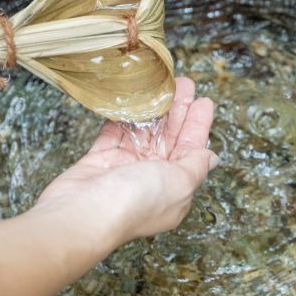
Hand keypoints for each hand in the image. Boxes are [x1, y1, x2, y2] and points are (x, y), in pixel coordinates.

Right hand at [36, 77, 217, 246]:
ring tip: (160, 83)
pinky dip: (122, 116)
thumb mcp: (179, 183)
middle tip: (182, 83)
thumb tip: (212, 157)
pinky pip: (114, 132)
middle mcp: (151, 179)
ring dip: (153, 108)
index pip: (192, 151)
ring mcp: (124, 168)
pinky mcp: (100, 159)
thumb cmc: (135, 201)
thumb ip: (196, 166)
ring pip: (143, 132)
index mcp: (175, 188)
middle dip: (178, 110)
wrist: (84, 211)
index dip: (198, 125)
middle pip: (169, 138)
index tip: (203, 101)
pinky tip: (131, 98)